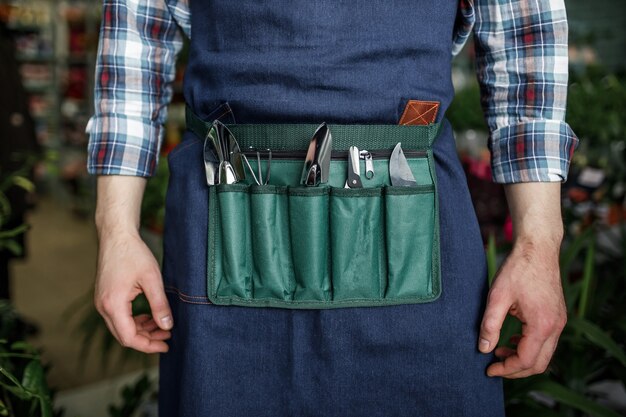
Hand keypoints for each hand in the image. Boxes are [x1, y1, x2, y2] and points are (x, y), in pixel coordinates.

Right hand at [93, 175, 172, 353]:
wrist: (116, 235)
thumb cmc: (133, 253)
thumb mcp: (152, 279)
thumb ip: (160, 305)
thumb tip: (168, 326)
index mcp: (113, 304)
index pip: (129, 338)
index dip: (148, 345)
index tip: (166, 344)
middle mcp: (103, 307)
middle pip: (124, 336)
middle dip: (147, 339)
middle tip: (168, 335)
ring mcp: (102, 302)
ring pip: (121, 327)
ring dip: (142, 330)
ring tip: (163, 326)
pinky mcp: (105, 297)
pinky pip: (119, 317)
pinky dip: (134, 321)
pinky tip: (149, 317)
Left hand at [478, 182, 566, 377]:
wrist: (538, 249)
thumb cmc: (518, 269)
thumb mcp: (497, 297)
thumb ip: (490, 325)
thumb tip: (484, 349)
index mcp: (542, 325)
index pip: (525, 360)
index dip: (506, 369)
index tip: (489, 369)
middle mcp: (556, 327)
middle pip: (539, 364)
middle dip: (516, 370)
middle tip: (494, 366)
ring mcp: (559, 322)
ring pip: (544, 354)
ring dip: (522, 358)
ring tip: (499, 351)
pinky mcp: (557, 316)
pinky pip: (546, 341)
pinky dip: (530, 346)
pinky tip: (512, 339)